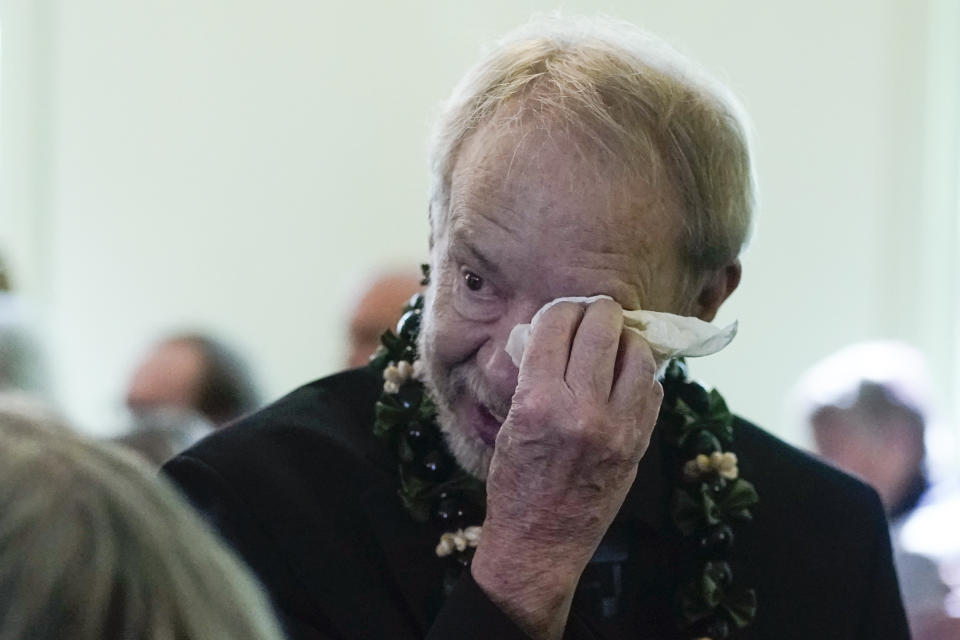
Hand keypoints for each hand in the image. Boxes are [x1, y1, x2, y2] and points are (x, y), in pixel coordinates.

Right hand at [471, 298, 662, 639]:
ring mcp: (617, 428)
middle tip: (595, 312)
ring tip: (615, 340)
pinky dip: (641, 374)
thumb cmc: (515, 482)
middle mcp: (582, 411)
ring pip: (639, 354)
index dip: (560, 308)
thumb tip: (555, 333)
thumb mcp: (510, 422)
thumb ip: (535, 376)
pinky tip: (625, 377)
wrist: (541, 543)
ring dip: (627, 339)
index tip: (562, 310)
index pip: (557, 325)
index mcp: (539, 402)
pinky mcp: (638, 444)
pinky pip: (653, 389)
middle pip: (603, 330)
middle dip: (599, 311)